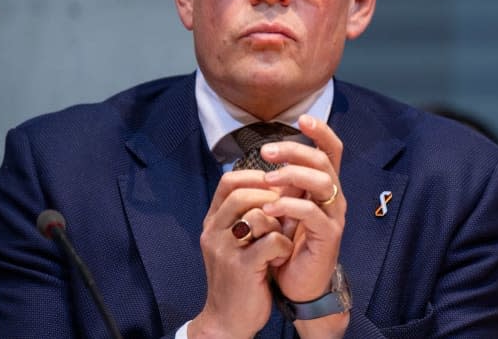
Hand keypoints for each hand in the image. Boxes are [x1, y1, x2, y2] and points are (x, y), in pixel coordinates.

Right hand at [189, 170, 293, 338]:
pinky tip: (282, 255)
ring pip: (258, 215)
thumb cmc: (239, 277)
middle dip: (271, 198)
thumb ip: (250, 215)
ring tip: (282, 237)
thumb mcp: (237, 242)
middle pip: (242, 194)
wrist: (227, 320)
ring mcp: (226, 250)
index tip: (275, 185)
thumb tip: (282, 186)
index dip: (255, 177)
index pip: (228, 182)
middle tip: (285, 211)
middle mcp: (214, 232)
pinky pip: (270, 241)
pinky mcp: (242, 268)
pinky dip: (283, 244)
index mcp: (212, 222)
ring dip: (278, 223)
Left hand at [261, 115, 346, 302]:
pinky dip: (289, 206)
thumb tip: (266, 153)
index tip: (302, 118)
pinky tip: (269, 208)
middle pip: (323, 161)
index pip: (331, 151)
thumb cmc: (289, 242)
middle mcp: (334, 197)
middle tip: (267, 151)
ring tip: (267, 179)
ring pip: (322, 182)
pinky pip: (313, 213)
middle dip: (295, 151)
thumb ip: (283, 183)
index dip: (321, 132)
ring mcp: (334, 216)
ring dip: (292, 175)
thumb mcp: (284, 206)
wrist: (298, 284)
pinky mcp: (328, 236)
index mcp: (324, 186)